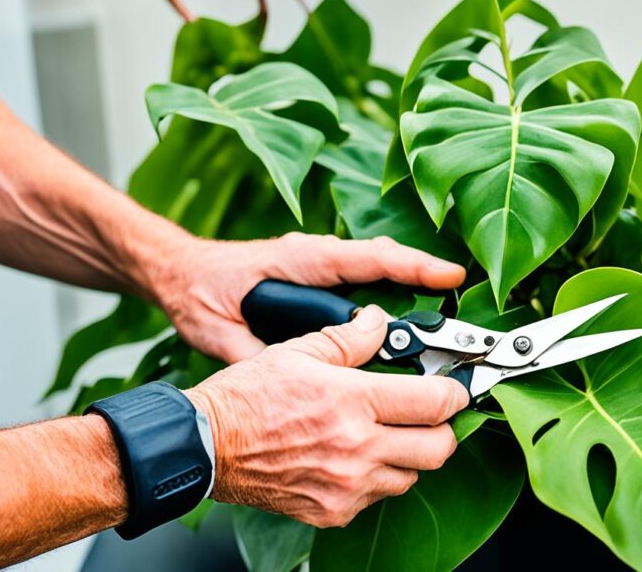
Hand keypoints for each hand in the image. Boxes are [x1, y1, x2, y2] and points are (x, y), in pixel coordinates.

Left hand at [145, 233, 465, 362]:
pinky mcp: (322, 277)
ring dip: (413, 280)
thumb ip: (253, 357)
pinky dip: (394, 287)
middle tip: (461, 292)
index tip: (450, 276)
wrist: (180, 274)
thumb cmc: (199, 294)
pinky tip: (409, 323)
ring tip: (446, 309)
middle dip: (425, 273)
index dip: (412, 267)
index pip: (367, 259)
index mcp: (301, 261)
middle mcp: (319, 257)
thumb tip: (286, 383)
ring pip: (380, 266)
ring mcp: (322, 264)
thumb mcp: (219, 331)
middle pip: (384, 259)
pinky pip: (368, 277)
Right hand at [184, 305, 469, 526]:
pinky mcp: (334, 511)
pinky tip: (355, 458)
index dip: (455, 392)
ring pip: (412, 476)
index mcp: (354, 401)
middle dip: (444, 428)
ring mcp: (347, 485)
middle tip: (431, 414)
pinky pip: (377, 497)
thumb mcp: (300, 351)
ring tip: (386, 435)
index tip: (455, 387)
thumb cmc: (248, 397)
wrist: (207, 446)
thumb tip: (381, 323)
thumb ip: (351, 337)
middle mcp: (358, 448)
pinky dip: (376, 479)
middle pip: (439, 448)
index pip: (437, 402)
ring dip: (409, 455)